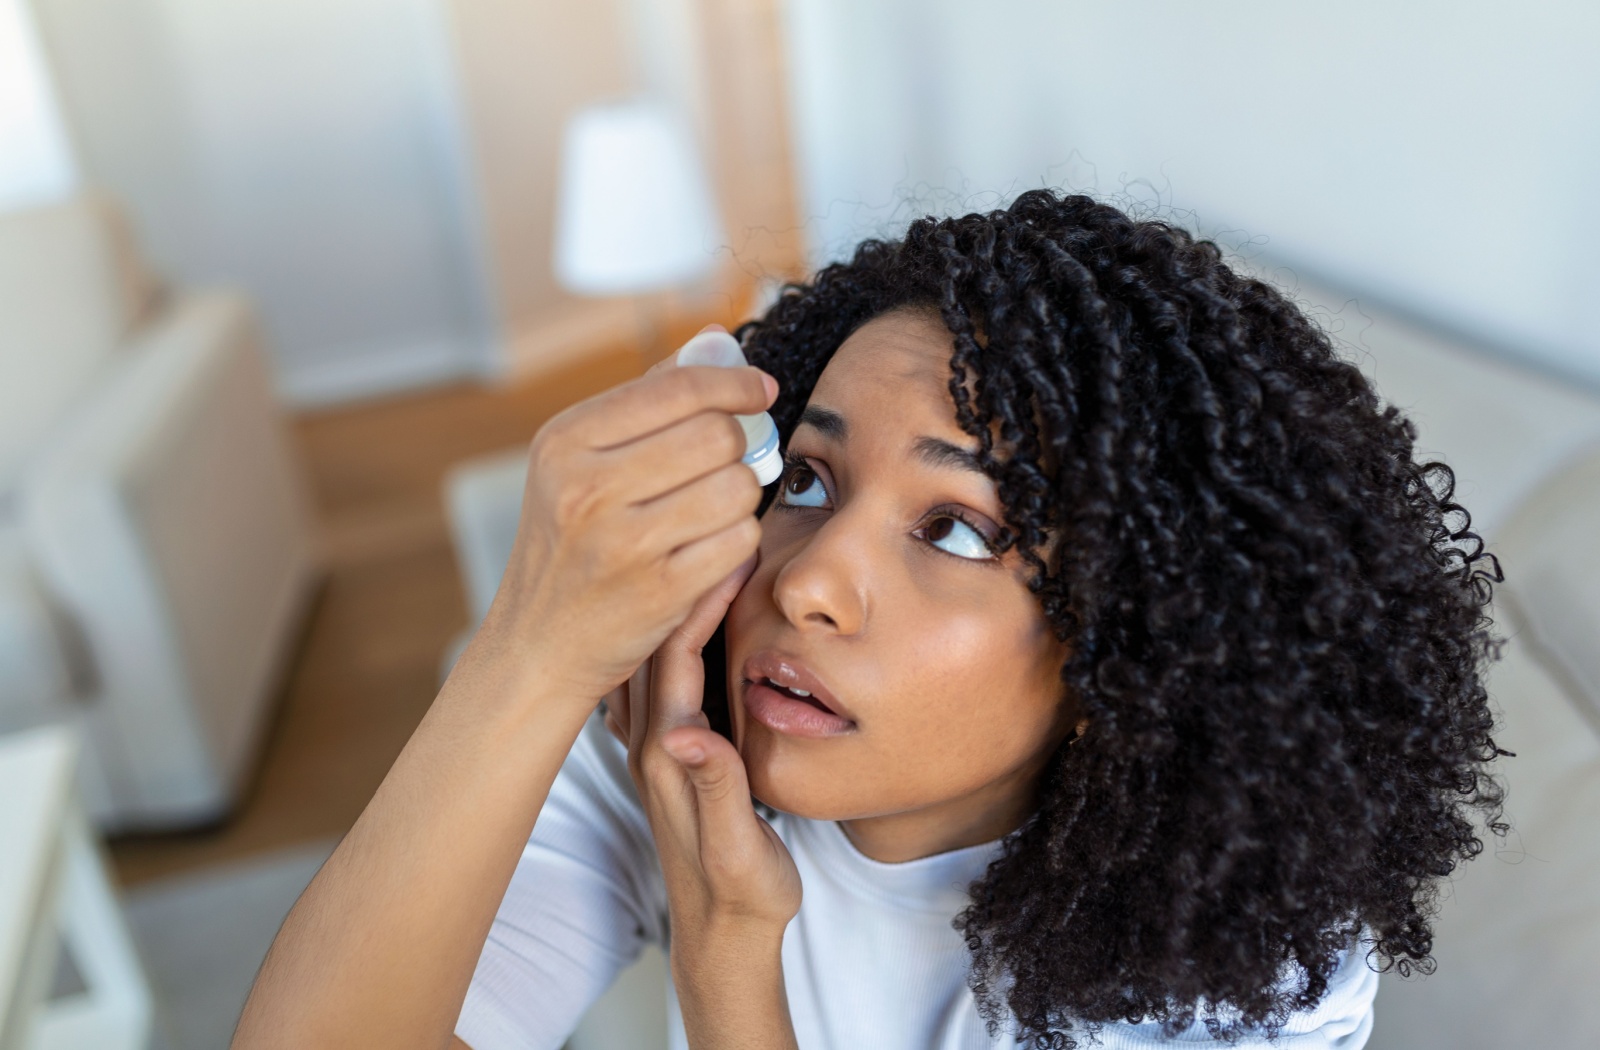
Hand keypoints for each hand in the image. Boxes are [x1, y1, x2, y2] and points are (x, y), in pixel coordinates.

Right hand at [480, 326, 775, 701]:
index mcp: (565, 441)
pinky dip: (738, 540)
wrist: (539, 643)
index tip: (760, 390)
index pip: (678, 387)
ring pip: (736, 486)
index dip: (735, 383)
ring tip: (714, 506)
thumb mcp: (580, 461)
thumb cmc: (572, 543)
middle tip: (729, 461)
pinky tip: (713, 545)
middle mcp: (587, 487)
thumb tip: (719, 340)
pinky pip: (740, 540)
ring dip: (740, 494)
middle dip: (737, 445)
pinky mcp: (660, 592)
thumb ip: (648, 398)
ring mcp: (623, 543)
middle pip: (716, 434)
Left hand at [603, 553, 802, 943]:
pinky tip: (691, 615)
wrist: (721, 938)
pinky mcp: (670, 755)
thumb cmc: (741, 895)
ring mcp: (657, 748)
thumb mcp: (737, 849)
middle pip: (656, 641)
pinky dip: (678, 635)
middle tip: (710, 528)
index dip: (700, 596)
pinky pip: (664, 677)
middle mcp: (653, 744)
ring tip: (699, 552)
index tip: (730, 545)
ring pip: (654, 654)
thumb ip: (715, 790)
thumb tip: (688, 735)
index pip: (676, 655)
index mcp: (670, 754)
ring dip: (676, 600)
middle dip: (682, 578)